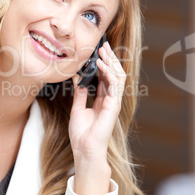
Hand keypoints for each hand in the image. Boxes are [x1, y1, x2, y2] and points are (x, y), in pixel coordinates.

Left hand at [70, 41, 125, 194]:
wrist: (84, 149)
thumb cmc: (82, 133)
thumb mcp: (77, 109)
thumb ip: (79, 94)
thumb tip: (77, 79)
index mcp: (103, 100)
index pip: (106, 77)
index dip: (103, 64)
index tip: (98, 51)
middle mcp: (111, 99)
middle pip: (114, 74)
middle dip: (109, 59)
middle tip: (103, 46)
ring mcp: (114, 102)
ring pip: (118, 76)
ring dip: (111, 62)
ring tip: (103, 51)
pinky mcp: (114, 105)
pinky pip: (115, 84)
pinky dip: (109, 72)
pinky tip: (101, 63)